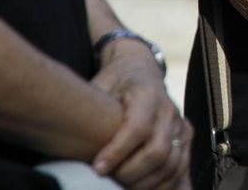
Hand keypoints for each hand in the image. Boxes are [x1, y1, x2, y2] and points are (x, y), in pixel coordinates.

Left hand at [90, 39, 189, 189]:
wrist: (139, 69)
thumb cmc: (113, 82)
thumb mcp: (100, 87)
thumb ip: (89, 108)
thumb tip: (62, 130)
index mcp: (148, 94)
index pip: (138, 129)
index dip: (118, 153)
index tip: (97, 169)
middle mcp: (169, 110)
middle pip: (157, 152)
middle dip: (131, 173)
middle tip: (109, 181)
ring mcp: (180, 125)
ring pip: (171, 164)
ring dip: (147, 184)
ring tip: (123, 188)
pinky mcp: (185, 136)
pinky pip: (181, 167)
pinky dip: (168, 185)